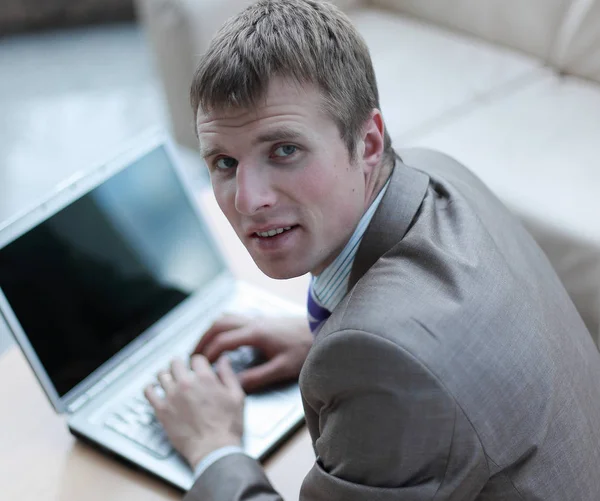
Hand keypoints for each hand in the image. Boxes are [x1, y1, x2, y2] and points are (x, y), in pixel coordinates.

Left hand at [144, 355, 243, 468]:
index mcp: (205, 378)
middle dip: (181, 366)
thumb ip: (228, 375)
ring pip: (162, 375)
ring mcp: (172, 396)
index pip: (196, 359)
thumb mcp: (237, 397)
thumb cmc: (227, 427)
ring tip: (170, 380)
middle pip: (176, 363)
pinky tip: (154, 389)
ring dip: (167, 375)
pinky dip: (150, 388)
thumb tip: (223, 361)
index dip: (198, 363)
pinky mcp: (162, 410)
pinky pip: (149, 392)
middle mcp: (186, 384)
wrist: (214, 450)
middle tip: (183, 372)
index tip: (198, 368)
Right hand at [193, 314, 312, 392]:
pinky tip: (223, 338)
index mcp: (255, 334)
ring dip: (211, 331)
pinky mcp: (262, 320)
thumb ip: (257, 377)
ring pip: (225, 318)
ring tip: (203, 347)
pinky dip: (222, 327)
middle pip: (219, 324)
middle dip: (203, 339)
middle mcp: (253, 322)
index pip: (223, 341)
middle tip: (193, 356)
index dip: (209, 354)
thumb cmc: (304, 349)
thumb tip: (234, 386)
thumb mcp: (282, 368)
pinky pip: (234, 318)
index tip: (200, 367)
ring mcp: (257, 319)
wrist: (319, 331)